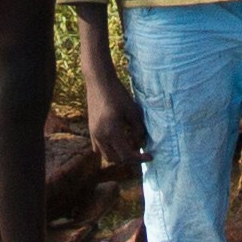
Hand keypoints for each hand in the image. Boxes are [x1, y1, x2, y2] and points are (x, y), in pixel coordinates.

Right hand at [81, 58, 141, 174]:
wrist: (99, 82)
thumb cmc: (118, 94)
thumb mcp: (133, 111)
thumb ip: (139, 129)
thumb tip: (142, 144)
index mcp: (112, 132)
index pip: (127, 155)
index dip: (140, 158)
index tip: (151, 156)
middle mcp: (100, 136)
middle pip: (117, 159)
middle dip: (130, 158)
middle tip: (141, 151)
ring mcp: (94, 134)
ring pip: (107, 156)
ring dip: (119, 155)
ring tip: (130, 146)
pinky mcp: (91, 130)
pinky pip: (99, 148)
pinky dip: (109, 150)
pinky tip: (118, 142)